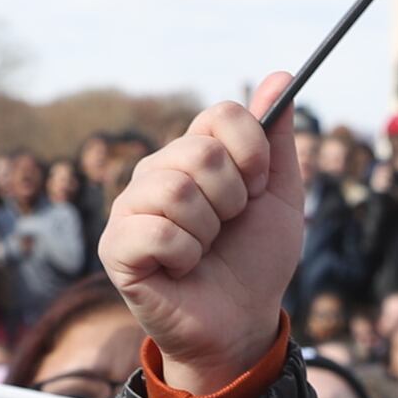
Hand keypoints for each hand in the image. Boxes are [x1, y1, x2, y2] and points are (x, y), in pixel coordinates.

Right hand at [100, 74, 301, 396]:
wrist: (242, 322)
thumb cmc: (255, 260)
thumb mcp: (280, 195)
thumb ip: (276, 139)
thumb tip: (281, 75)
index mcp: (191, 154)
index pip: (221, 115)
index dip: (252, 153)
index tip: (257, 187)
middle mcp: (155, 172)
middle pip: (201, 152)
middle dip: (233, 199)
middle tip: (227, 227)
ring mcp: (130, 208)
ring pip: (178, 191)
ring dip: (208, 231)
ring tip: (204, 249)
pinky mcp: (116, 247)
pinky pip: (157, 231)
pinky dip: (185, 255)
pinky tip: (182, 269)